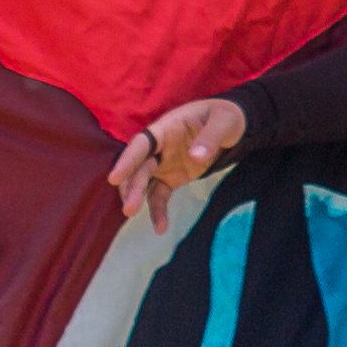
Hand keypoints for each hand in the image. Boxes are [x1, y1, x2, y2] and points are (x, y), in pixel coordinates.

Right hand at [111, 100, 248, 228]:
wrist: (231, 128)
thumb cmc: (224, 117)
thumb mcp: (224, 122)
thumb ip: (211, 138)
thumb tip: (196, 156)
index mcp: (166, 128)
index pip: (142, 144)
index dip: (127, 160)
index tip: (114, 177)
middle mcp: (159, 147)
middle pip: (139, 167)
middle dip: (131, 187)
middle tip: (128, 208)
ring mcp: (163, 163)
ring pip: (143, 182)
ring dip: (137, 198)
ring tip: (132, 214)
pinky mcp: (171, 178)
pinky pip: (159, 196)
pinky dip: (158, 211)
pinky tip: (160, 228)